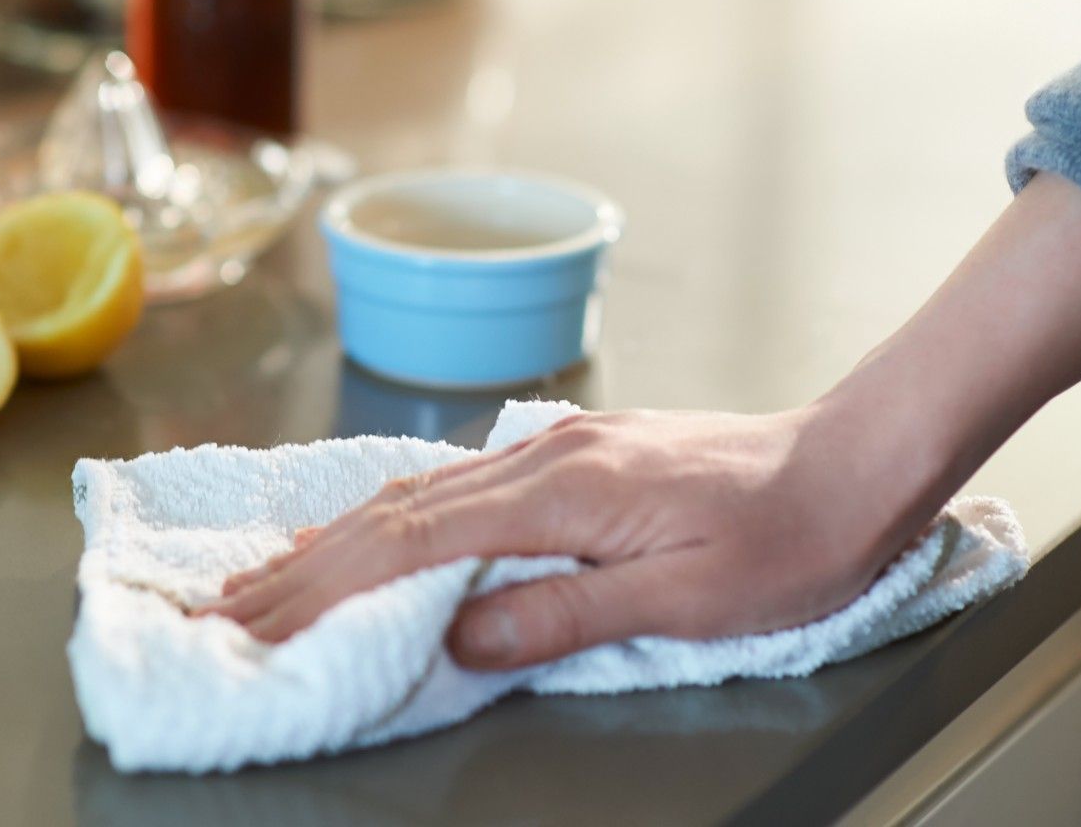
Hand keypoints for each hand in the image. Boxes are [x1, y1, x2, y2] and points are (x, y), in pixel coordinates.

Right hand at [204, 406, 923, 669]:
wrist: (852, 460)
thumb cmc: (788, 538)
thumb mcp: (688, 598)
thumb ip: (568, 612)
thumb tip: (460, 633)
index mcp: (563, 490)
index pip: (413, 542)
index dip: (324, 585)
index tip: (257, 620)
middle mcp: (543, 455)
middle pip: (395, 512)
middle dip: (304, 567)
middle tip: (227, 609)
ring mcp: (554, 447)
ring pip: (417, 491)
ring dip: (336, 539)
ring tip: (270, 575)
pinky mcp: (573, 454)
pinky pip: (456, 484)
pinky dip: (392, 515)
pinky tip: (368, 530)